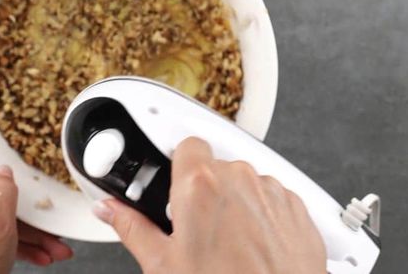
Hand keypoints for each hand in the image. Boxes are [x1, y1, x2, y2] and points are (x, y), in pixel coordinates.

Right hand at [92, 137, 326, 273]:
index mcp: (201, 185)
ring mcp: (272, 193)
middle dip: (203, 190)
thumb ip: (132, 227)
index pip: (186, 144)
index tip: (172, 183)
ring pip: (244, 182)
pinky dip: (261, 216)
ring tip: (226, 242)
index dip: (177, 163)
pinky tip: (251, 247)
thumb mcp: (163, 265)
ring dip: (234, 202)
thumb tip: (110, 210)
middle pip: (215, 166)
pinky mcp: (297, 209)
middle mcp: (240, 179)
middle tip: (195, 226)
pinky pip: (272, 199)